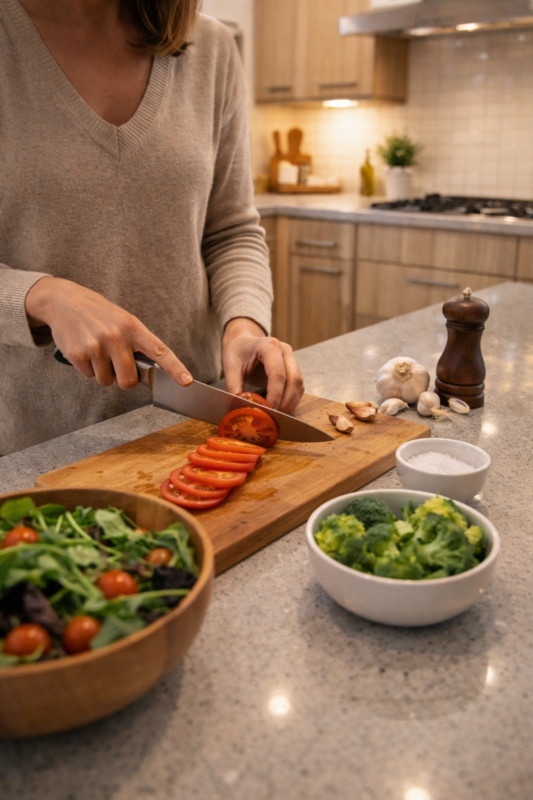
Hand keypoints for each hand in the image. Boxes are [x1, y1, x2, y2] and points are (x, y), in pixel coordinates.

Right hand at [25, 277, 192, 388]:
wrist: (64, 301)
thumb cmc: (99, 315)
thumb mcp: (123, 321)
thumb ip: (136, 345)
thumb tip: (147, 375)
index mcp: (133, 327)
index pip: (160, 351)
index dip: (175, 368)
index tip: (187, 382)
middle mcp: (116, 336)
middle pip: (129, 381)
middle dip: (124, 380)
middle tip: (116, 366)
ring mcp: (96, 346)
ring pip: (106, 381)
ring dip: (102, 373)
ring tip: (97, 351)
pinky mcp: (78, 354)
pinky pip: (89, 377)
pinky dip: (86, 368)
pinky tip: (84, 350)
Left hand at [222, 318, 304, 413]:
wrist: (243, 342)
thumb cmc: (237, 351)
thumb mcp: (230, 365)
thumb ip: (233, 384)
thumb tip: (239, 405)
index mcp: (269, 346)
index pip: (278, 374)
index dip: (275, 395)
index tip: (268, 410)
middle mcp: (285, 351)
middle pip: (294, 380)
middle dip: (286, 402)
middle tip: (274, 417)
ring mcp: (292, 360)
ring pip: (299, 385)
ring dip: (290, 403)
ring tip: (277, 416)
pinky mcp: (293, 369)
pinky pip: (297, 388)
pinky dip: (290, 400)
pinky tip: (280, 409)